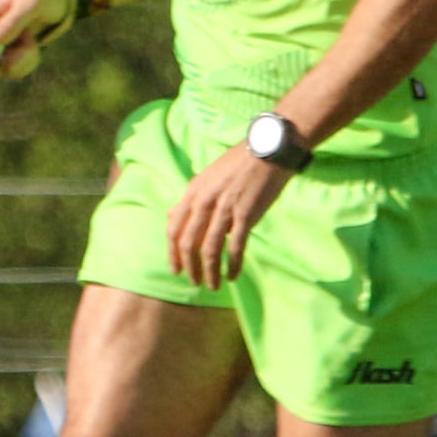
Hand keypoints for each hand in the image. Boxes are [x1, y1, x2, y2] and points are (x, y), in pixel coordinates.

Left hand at [166, 142, 294, 288]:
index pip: (174, 229)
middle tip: (194, 282)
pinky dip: (233, 265)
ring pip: (210, 249)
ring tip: (212, 285)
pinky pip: (236, 247)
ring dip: (210, 271)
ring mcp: (225, 209)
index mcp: (193, 192)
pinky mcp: (246, 215)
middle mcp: (205, 202)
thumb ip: (188, 199)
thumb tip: (169, 215)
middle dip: (190, 267)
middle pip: (189, 243)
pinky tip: (233, 276)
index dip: (173, 253)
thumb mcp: (205, 178)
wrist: (267, 151)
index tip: (176, 270)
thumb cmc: (236, 164)